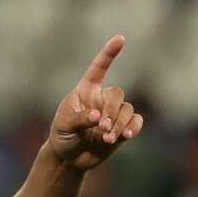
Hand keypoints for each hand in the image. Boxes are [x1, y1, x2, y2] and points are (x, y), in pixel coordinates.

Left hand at [47, 35, 144, 172]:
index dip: (108, 54)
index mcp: (85, 91)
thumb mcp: (63, 126)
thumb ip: (78, 119)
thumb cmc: (62, 136)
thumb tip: (97, 116)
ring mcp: (113, 113)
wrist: (69, 158)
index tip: (120, 38)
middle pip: (117, 95)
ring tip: (107, 139)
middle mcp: (101, 99)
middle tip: (100, 128)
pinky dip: (133, 128)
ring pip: (126, 110)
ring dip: (119, 124)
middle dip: (111, 112)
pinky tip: (126, 136)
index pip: (98, 69)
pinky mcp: (122, 127)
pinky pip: (135, 121)